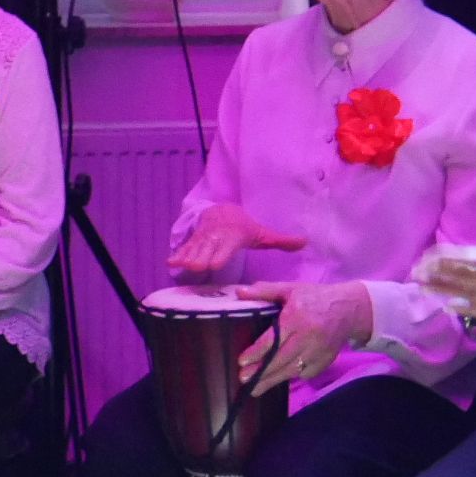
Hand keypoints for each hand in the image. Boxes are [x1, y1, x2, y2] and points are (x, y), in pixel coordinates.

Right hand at [169, 203, 308, 274]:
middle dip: (200, 256)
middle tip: (194, 266)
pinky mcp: (194, 241)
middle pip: (207, 248)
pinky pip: (185, 247)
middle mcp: (216, 236)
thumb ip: (281, 240)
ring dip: (187, 256)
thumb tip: (306, 242)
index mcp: (232, 236)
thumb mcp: (262, 233)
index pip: (226, 246)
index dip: (220, 254)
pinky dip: (177, 254)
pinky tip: (169, 262)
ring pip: (194, 248)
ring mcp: (203, 238)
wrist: (221, 210)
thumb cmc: (244, 228)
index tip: (215, 263)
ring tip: (179, 265)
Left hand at [233, 280, 371, 392]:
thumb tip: (240, 292)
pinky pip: (306, 373)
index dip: (257, 352)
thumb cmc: (315, 297)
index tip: (242, 361)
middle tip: (244, 379)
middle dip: (262, 371)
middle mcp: (308, 336)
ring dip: (274, 380)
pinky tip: (278, 379)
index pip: (274, 339)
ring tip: (255, 388)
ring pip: (293, 369)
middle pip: (282, 359)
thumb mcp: (289, 288)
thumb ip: (264, 291)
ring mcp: (318, 351)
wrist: (348, 309)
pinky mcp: (326, 360)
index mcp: (296, 317)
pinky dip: (291, 376)